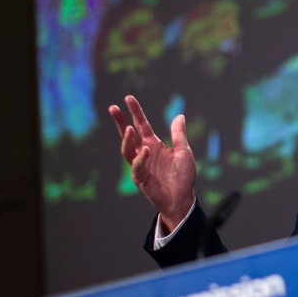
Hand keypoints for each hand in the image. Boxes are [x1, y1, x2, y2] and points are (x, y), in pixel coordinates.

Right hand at [108, 95, 196, 231]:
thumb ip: (179, 135)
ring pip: (127, 150)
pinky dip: (140, 159)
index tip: (128, 98)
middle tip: (113, 108)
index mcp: (153, 144)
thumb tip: (179, 115)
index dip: (135, 112)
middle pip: (128, 135)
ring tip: (130, 129)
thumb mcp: (184, 151)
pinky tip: (146, 150)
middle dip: (121, 122)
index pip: (142, 125)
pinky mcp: (140, 179)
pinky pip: (136, 167)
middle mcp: (144, 153)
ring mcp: (140, 166)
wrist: (183, 199)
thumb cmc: (183, 176)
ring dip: (127, 140)